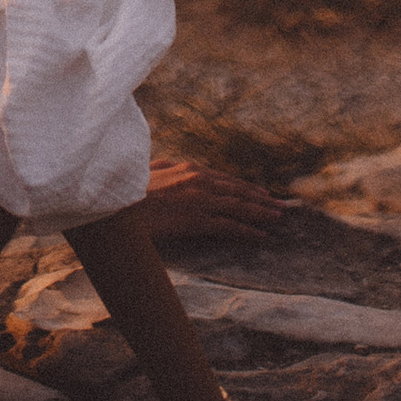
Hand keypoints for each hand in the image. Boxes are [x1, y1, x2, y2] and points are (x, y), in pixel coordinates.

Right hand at [139, 155, 287, 246]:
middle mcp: (199, 180)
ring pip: (239, 205)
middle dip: (261, 198)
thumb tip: (170, 164)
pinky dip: (248, 231)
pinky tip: (261, 236)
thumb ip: (165, 168)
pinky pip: (230, 226)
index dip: (245, 187)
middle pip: (238, 190)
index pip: (225, 179)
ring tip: (278, 217)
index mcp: (189, 168)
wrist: (119, 204)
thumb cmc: (129, 190)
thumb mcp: (150, 171)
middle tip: (281, 205)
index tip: (261, 193)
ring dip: (262, 212)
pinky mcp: (197, 219)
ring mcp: (200, 199)